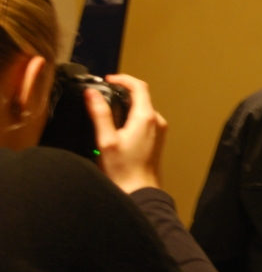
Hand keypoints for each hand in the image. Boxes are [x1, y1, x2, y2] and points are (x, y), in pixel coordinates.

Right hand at [85, 74, 166, 193]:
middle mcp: (157, 121)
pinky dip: (133, 116)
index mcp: (146, 117)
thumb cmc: (124, 170)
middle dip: (124, 91)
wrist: (141, 192)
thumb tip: (91, 94)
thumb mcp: (106, 140)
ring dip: (128, 104)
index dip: (123, 79)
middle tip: (105, 92)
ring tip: (109, 108)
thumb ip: (100, 114)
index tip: (108, 80)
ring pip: (144, 108)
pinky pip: (146, 120)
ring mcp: (159, 130)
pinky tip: (119, 126)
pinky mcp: (158, 139)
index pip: (139, 86)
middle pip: (142, 96)